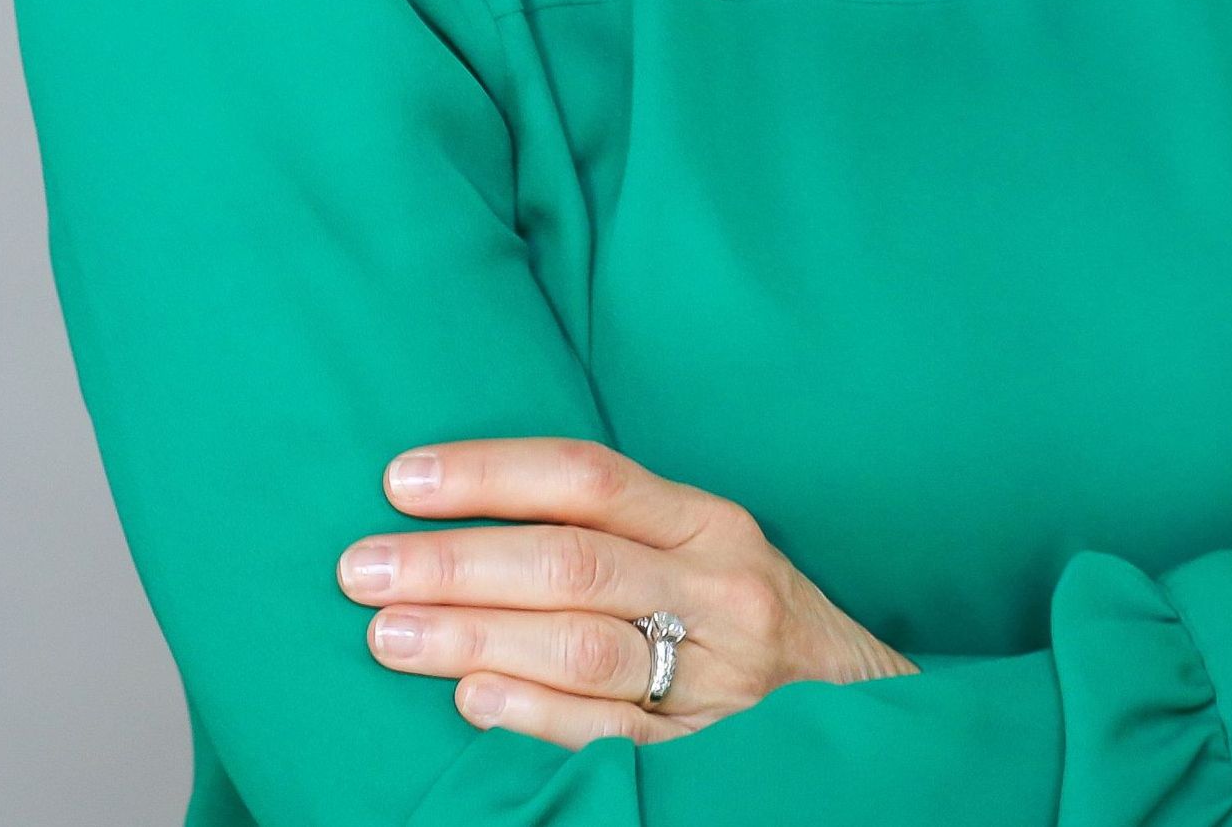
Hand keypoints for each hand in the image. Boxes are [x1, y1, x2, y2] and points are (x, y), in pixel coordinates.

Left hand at [337, 435, 917, 744]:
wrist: (869, 718)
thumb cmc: (750, 617)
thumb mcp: (706, 548)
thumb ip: (617, 529)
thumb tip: (466, 512)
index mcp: (712, 521)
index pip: (588, 477)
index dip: (490, 472)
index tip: (401, 478)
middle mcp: (721, 590)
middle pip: (571, 564)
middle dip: (455, 563)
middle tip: (362, 567)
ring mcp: (720, 680)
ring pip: (580, 650)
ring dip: (472, 640)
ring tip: (386, 635)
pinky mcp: (708, 757)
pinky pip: (608, 736)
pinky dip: (532, 718)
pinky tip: (468, 702)